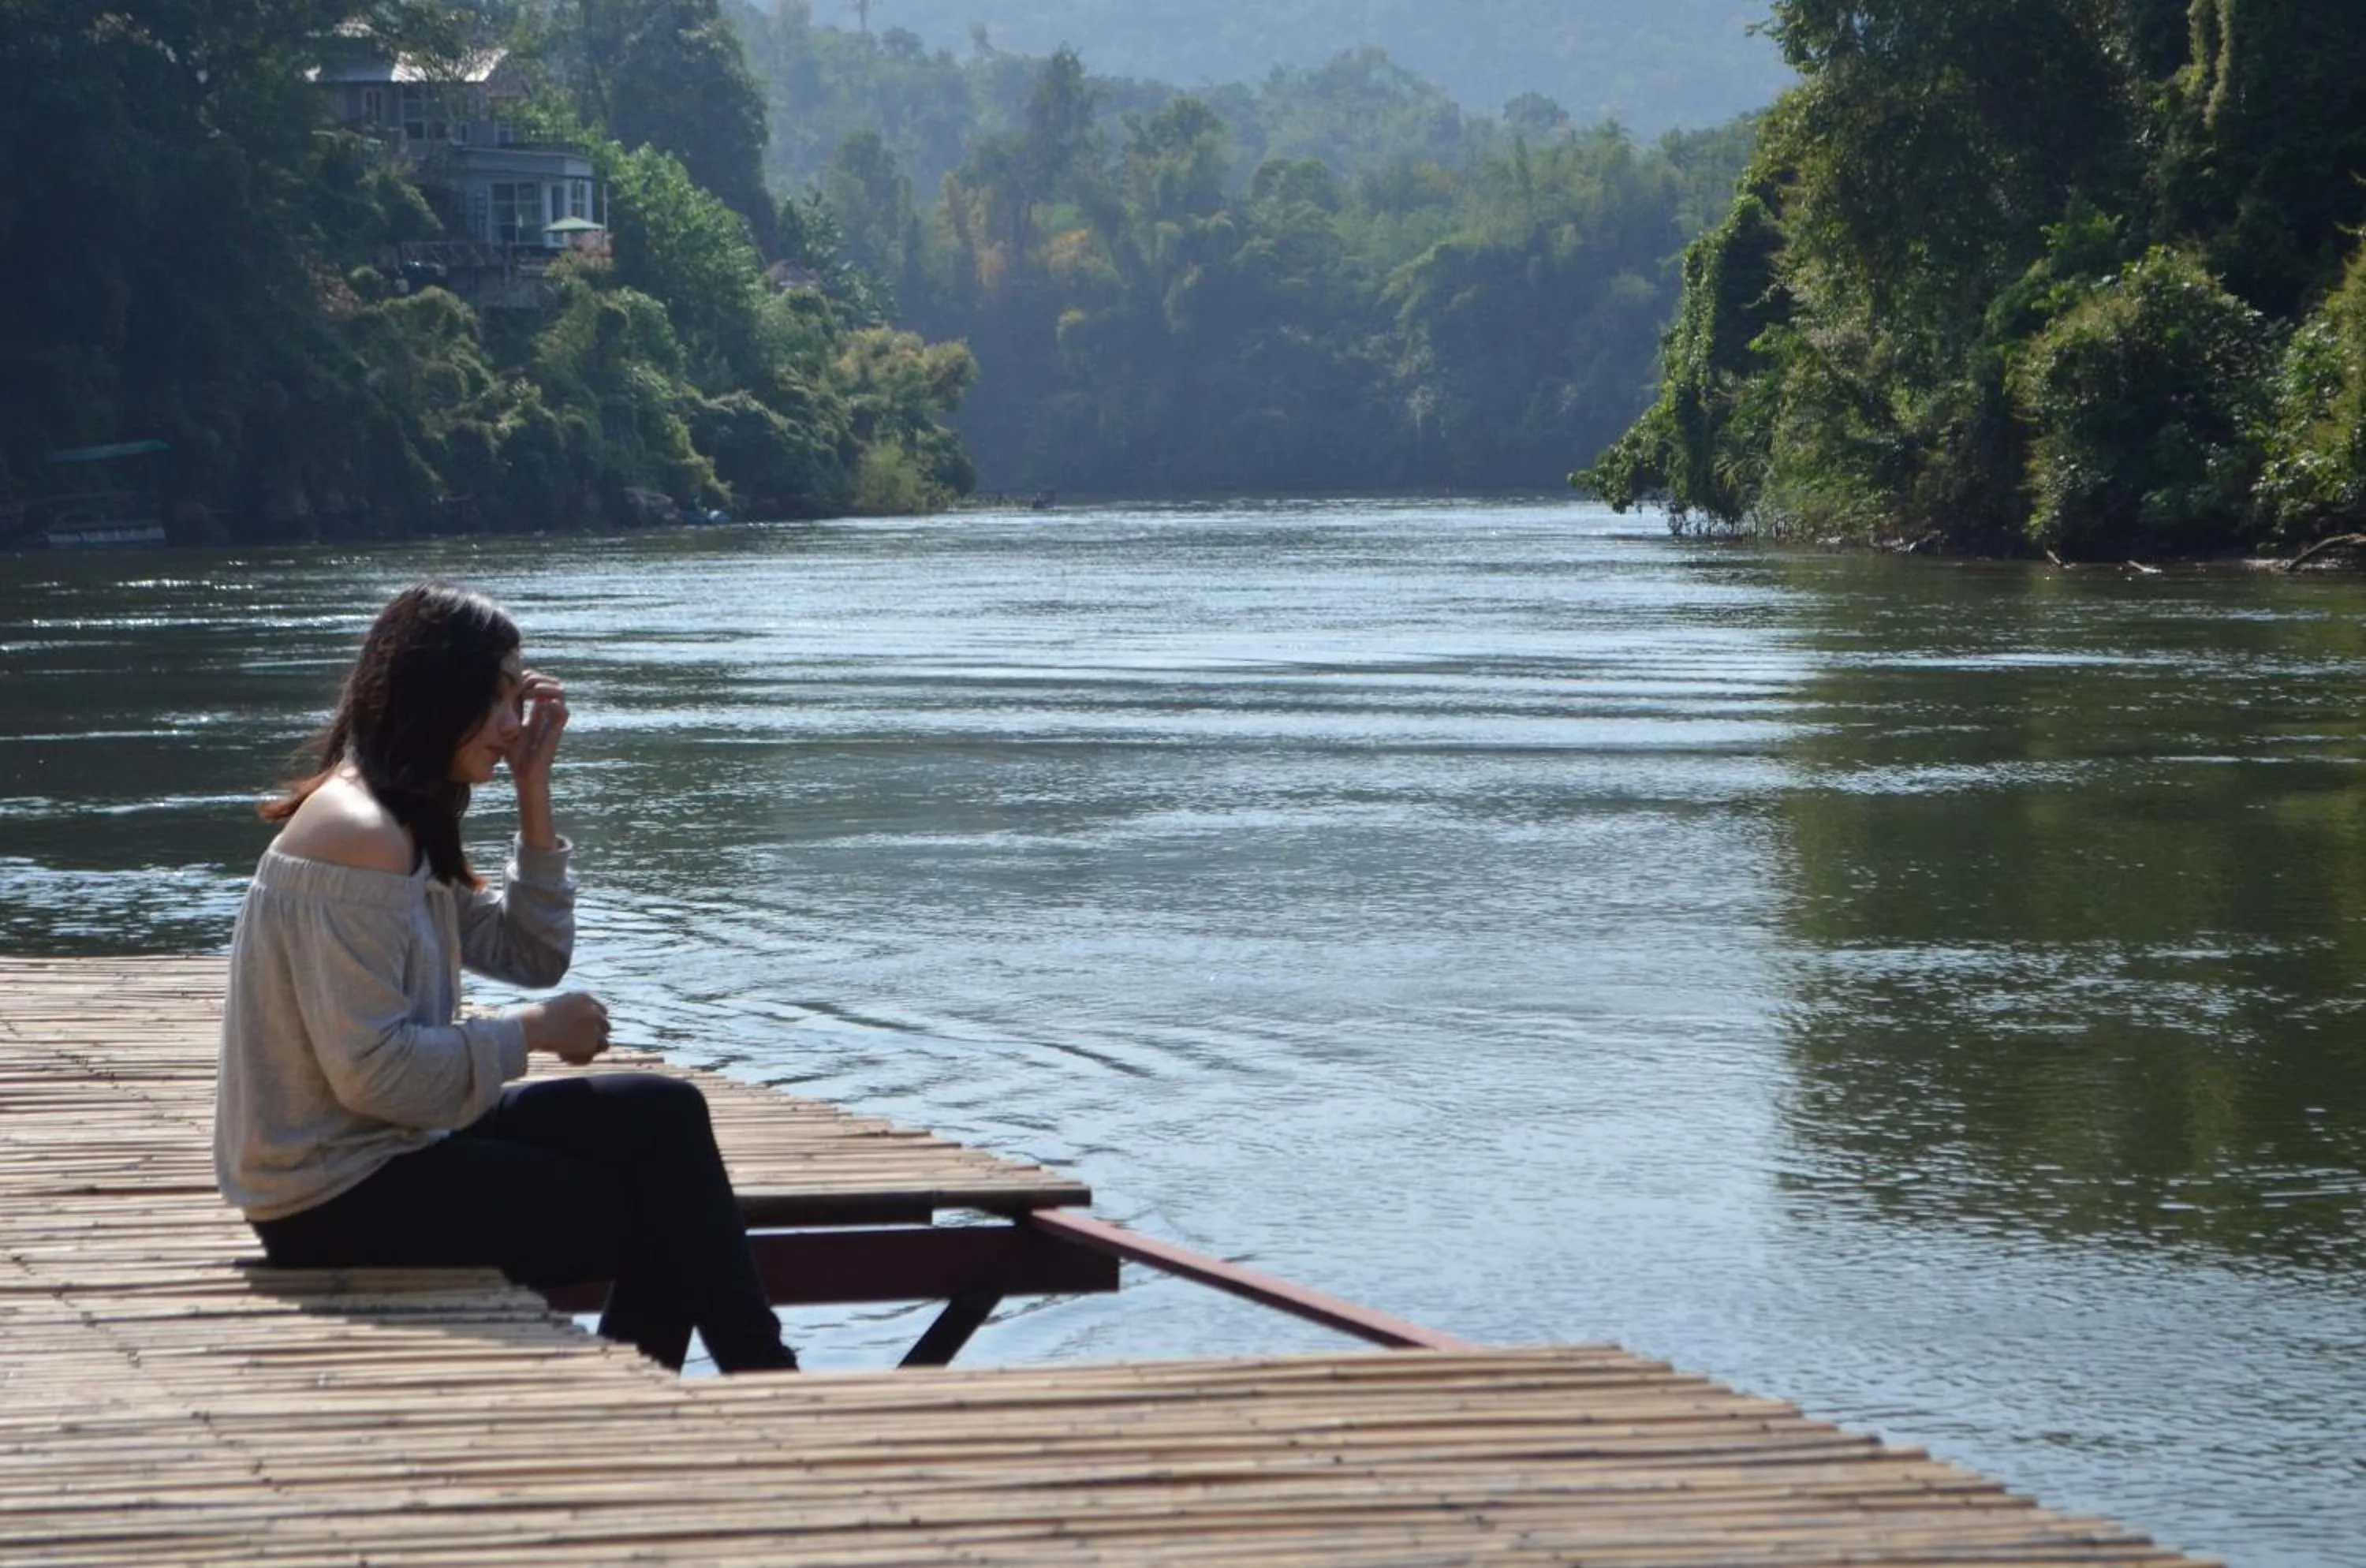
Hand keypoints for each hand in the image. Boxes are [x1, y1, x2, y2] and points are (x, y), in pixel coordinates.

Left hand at [503, 670, 568, 793]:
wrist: (526, 774)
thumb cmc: (516, 753)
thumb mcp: (509, 728)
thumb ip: (510, 713)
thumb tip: (501, 695)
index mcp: (538, 710)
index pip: (540, 683)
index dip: (530, 677)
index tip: (515, 681)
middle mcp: (549, 713)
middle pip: (552, 683)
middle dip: (537, 679)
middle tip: (522, 684)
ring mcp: (554, 721)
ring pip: (560, 692)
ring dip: (545, 687)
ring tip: (530, 691)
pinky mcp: (556, 731)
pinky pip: (563, 712)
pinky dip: (554, 705)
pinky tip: (540, 703)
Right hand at [520, 991, 609, 1064]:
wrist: (535, 1025)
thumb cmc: (533, 1018)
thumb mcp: (552, 1011)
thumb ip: (566, 1018)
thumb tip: (572, 1034)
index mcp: (584, 997)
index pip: (600, 1011)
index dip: (592, 1024)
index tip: (580, 1033)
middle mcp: (593, 1010)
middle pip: (605, 1027)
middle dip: (594, 1037)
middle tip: (576, 1046)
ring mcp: (595, 1026)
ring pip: (604, 1043)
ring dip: (589, 1051)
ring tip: (568, 1054)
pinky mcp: (592, 1042)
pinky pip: (589, 1056)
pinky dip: (578, 1060)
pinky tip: (562, 1057)